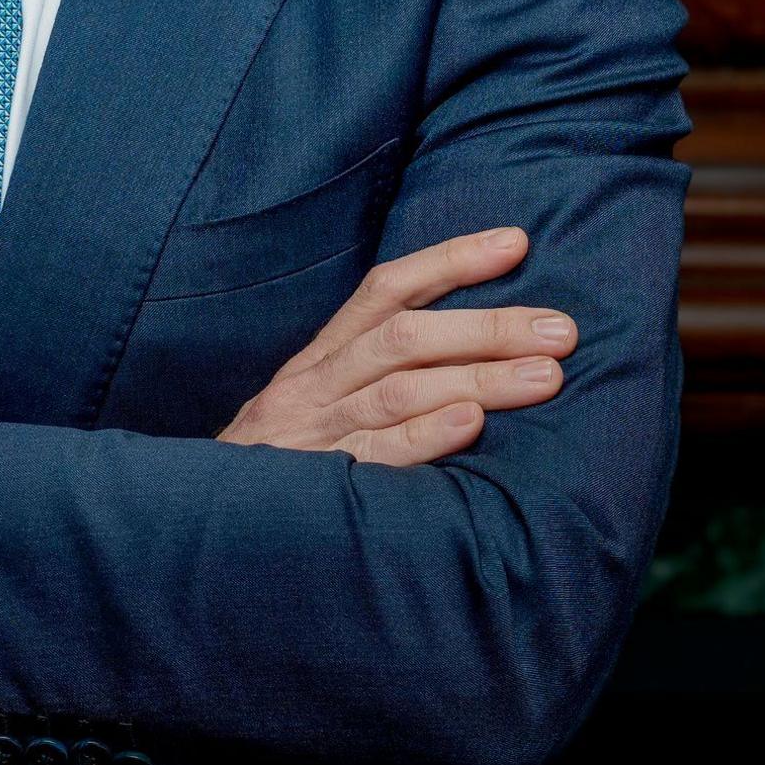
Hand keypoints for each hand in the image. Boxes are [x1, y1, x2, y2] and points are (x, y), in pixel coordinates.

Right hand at [215, 225, 577, 464]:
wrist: (203, 523)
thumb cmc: (283, 462)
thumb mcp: (318, 401)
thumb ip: (374, 373)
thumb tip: (473, 350)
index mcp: (322, 355)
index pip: (388, 288)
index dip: (451, 260)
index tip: (518, 242)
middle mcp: (317, 382)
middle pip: (406, 335)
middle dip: (489, 326)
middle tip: (562, 330)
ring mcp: (315, 432)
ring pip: (400, 387)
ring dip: (479, 376)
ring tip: (547, 376)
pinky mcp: (317, 485)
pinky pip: (374, 455)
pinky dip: (424, 435)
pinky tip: (471, 422)